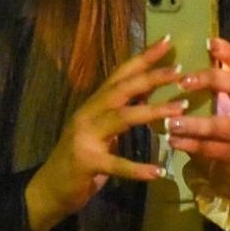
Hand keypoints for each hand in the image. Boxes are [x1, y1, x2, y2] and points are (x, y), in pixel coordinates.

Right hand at [24, 38, 181, 230]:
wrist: (49, 189)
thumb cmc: (82, 157)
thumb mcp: (103, 128)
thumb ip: (123, 108)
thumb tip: (150, 86)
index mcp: (94, 105)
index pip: (120, 75)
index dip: (143, 57)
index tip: (167, 41)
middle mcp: (88, 114)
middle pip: (122, 89)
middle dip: (151, 77)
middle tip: (179, 70)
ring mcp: (85, 137)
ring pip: (122, 118)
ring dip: (152, 111)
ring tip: (180, 109)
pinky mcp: (86, 163)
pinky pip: (116, 164)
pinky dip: (137, 168)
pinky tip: (158, 172)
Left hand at [167, 37, 229, 199]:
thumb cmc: (219, 128)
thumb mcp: (213, 105)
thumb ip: (198, 88)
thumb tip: (161, 66)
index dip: (227, 52)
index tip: (208, 42)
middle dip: (211, 81)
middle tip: (182, 82)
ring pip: (225, 125)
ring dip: (196, 124)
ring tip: (171, 122)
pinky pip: (215, 150)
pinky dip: (192, 145)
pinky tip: (173, 141)